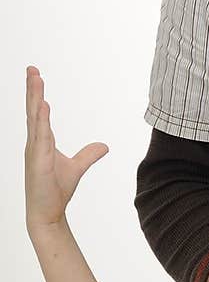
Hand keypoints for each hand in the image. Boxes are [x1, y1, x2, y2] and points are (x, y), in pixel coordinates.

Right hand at [25, 67, 107, 232]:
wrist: (47, 213)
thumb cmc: (55, 191)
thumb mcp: (76, 168)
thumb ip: (88, 154)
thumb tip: (104, 146)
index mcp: (41, 141)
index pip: (38, 112)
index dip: (37, 94)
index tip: (36, 75)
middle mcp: (35, 143)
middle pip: (33, 110)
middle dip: (32, 89)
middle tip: (31, 68)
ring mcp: (34, 151)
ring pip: (34, 119)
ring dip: (35, 98)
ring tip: (36, 79)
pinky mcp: (38, 161)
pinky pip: (40, 136)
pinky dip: (41, 121)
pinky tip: (43, 106)